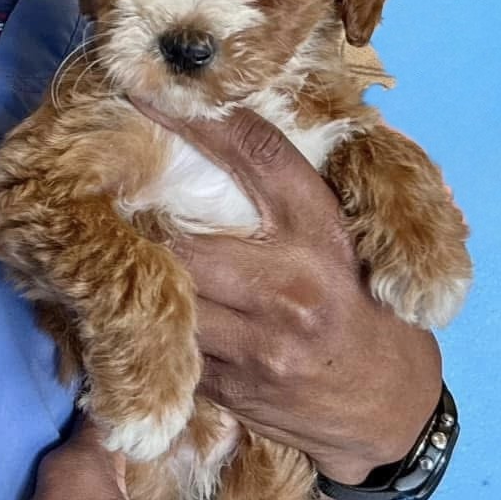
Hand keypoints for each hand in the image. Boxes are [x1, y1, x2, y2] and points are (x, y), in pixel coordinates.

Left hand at [138, 103, 442, 486]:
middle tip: (107, 195)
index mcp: (322, 232)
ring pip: (168, 297)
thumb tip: (220, 129)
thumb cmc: (368, 308)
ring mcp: (259, 344)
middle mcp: (291, 285)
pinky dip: (152, 327)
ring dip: (139, 276)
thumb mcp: (347, 240)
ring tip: (111, 254)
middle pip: (183, 238)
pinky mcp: (234, 388)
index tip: (148, 89)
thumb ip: (292, 197)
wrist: (393, 411)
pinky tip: (137, 312)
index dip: (197, 118)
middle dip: (141, 219)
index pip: (255, 154)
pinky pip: (172, 348)